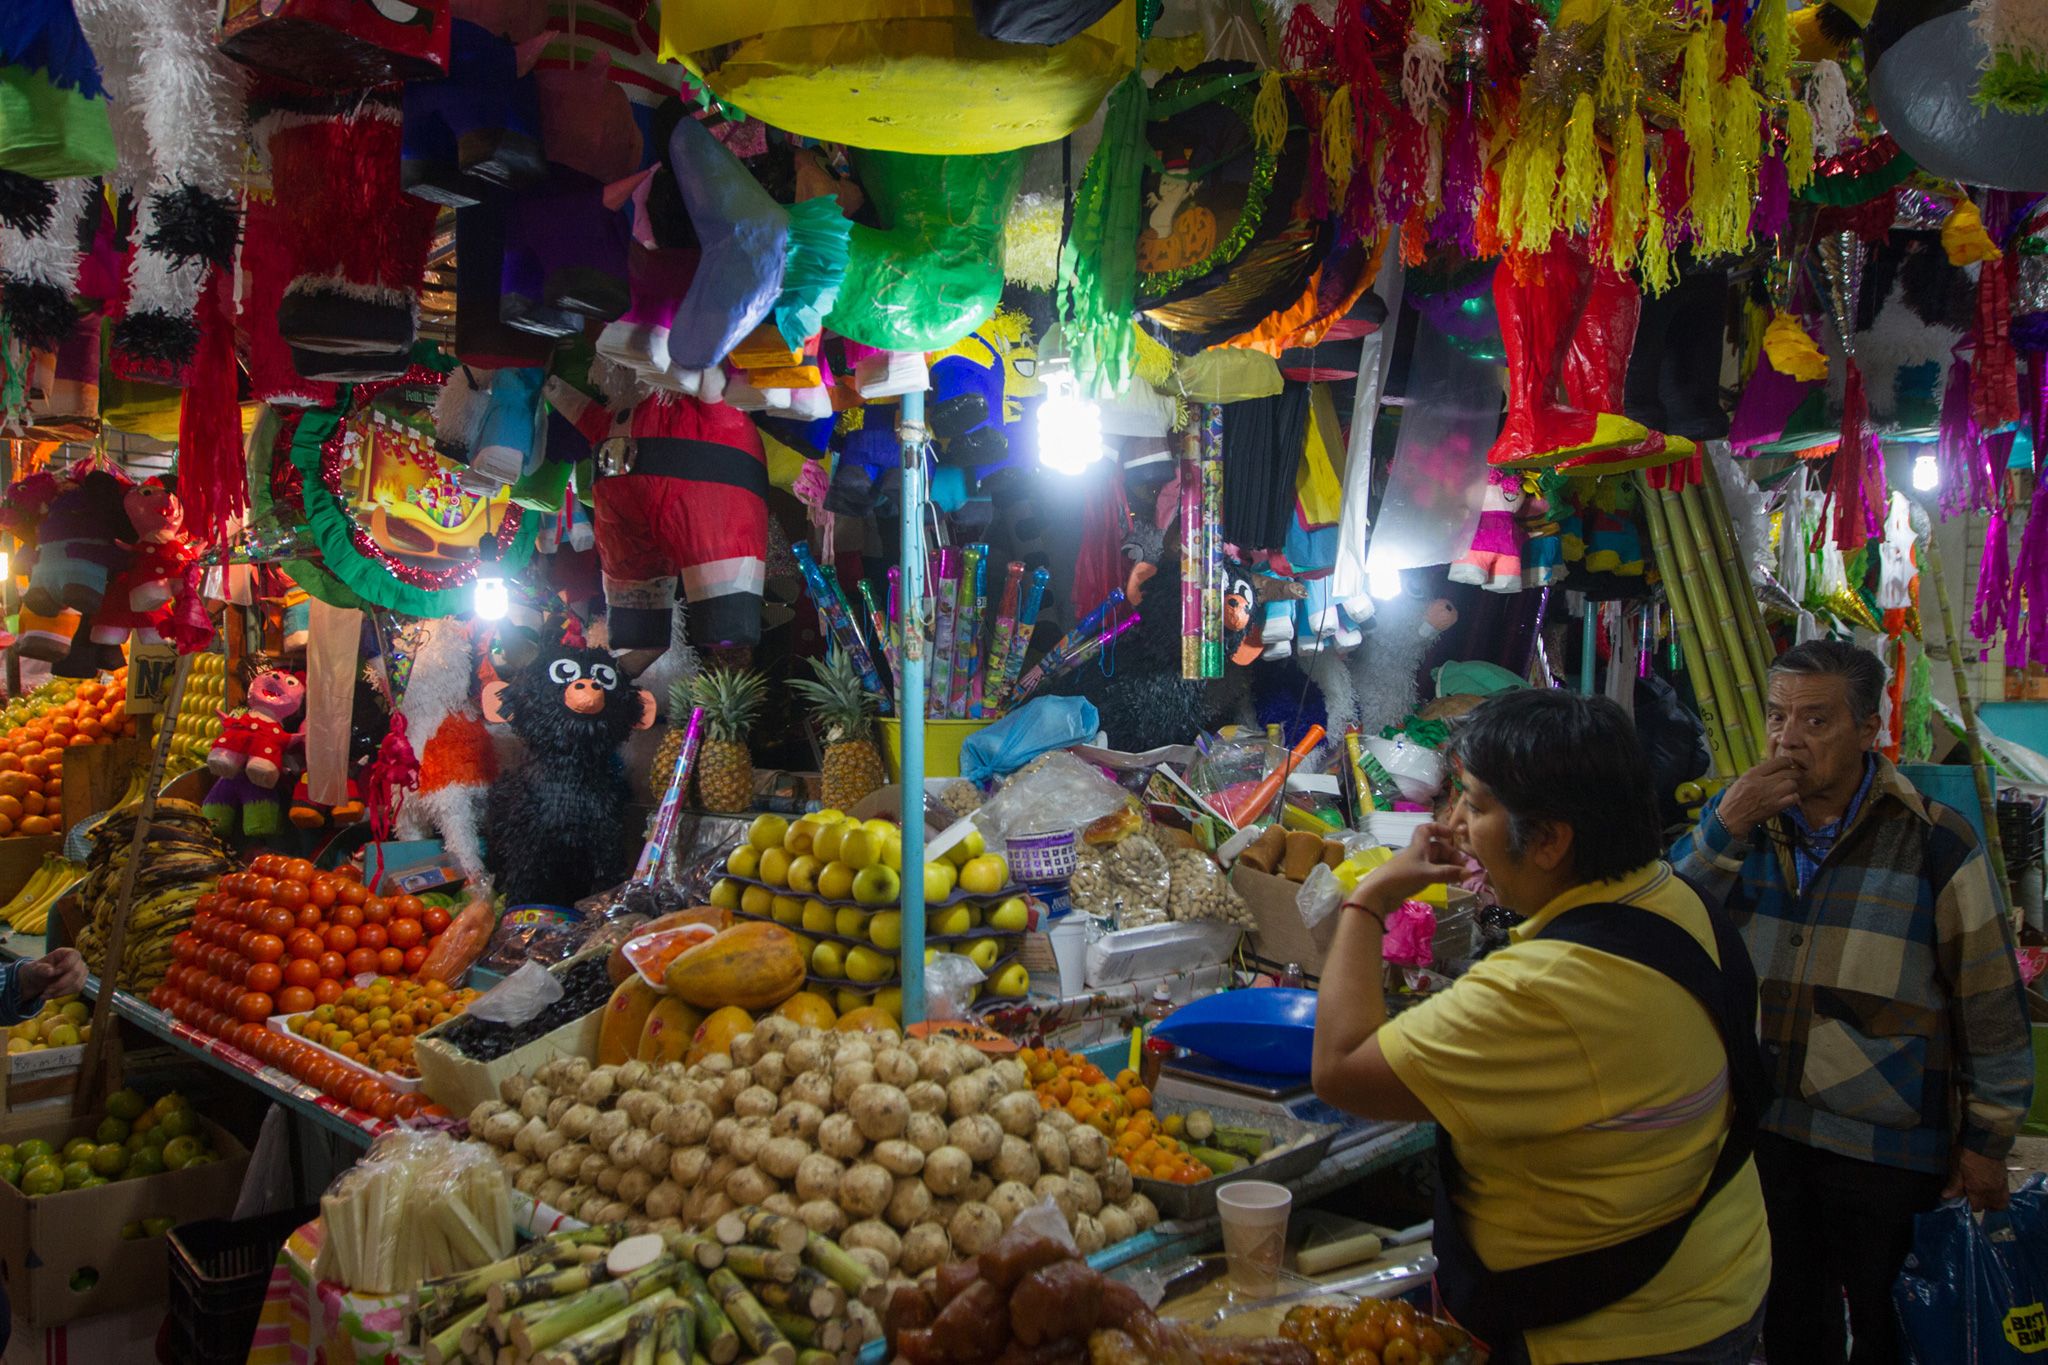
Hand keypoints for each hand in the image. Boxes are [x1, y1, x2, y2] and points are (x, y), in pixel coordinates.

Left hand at [19, 948, 84, 1006]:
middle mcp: (78, 961)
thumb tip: (50, 971)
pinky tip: (51, 995)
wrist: (38, 980)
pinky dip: (62, 994)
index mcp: (67, 953)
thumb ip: (41, 969)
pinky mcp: (80, 982)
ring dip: (60, 991)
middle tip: (46, 990)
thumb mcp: (34, 968)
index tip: (52, 973)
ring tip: (45, 994)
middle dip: (60, 984)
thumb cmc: (38, 970)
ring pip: (76, 984)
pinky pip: (75, 990)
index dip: (65, 965)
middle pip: (76, 973)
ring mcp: (81, 972)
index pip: (74, 956)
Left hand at [1347, 823, 1466, 917]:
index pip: (1426, 829)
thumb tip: (1469, 873)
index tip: (1452, 835)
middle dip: (1451, 855)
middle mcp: (1416, 854)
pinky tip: (1449, 883)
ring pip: (1435, 862)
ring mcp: (1413, 867)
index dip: (1439, 828)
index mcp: (1418, 846)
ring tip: (1460, 877)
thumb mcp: (1428, 874)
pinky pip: (1430, 873)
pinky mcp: (1411, 880)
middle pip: (1436, 848)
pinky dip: (1441, 876)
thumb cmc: (1402, 877)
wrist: (1378, 894)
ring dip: (1448, 867)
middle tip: (1463, 868)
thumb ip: (1448, 873)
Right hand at [1716, 756, 1803, 839]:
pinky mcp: (1775, 807)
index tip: (1789, 764)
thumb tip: (1775, 766)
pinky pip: (1793, 798)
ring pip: (1792, 784)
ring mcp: (1769, 795)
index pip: (1778, 761)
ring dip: (1793, 785)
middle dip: (1794, 773)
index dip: (1788, 761)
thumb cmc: (1735, 798)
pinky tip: (1789, 798)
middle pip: (1788, 772)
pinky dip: (1794, 797)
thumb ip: (1758, 772)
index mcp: (1753, 774)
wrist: (1731, 818)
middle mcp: (1762, 783)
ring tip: (1789, 788)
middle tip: (1793, 776)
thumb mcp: (1742, 780)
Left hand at [1944, 1146, 2010, 1211]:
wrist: (1984, 1141)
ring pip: (2001, 1203)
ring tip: (1985, 1195)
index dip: (1969, 1204)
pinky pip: (2005, 1194)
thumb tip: (1946, 1197)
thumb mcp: (1956, 1169)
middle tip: (1975, 1196)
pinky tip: (1991, 1187)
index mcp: (1978, 1191)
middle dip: (1983, 1204)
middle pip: (1991, 1207)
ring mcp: (2001, 1186)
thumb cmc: (1966, 1155)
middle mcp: (1992, 1192)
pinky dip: (1999, 1195)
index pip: (1976, 1207)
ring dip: (1994, 1202)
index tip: (1964, 1197)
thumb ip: (1954, 1185)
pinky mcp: (2006, 1179)